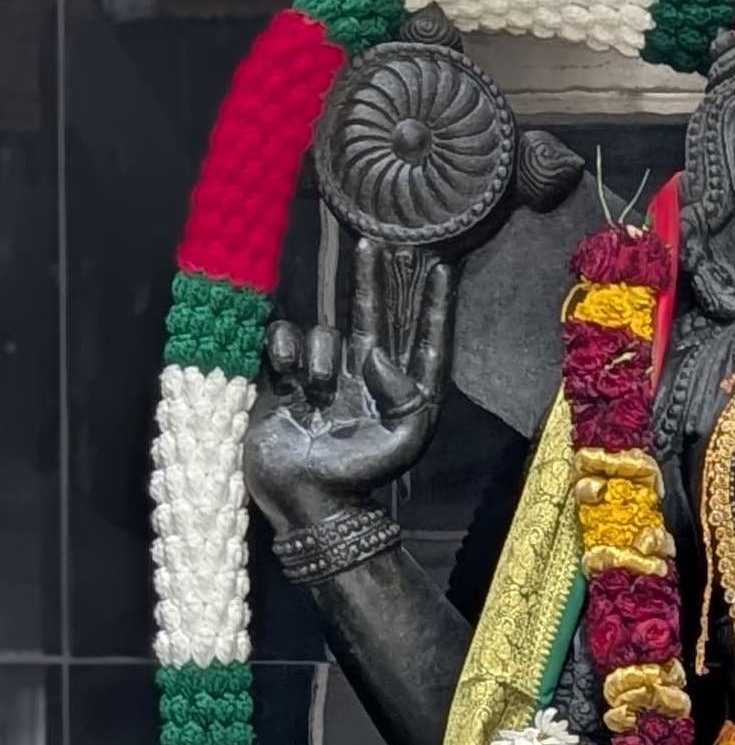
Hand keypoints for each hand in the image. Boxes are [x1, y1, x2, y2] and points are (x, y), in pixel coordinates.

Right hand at [245, 237, 454, 534]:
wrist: (308, 502)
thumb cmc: (363, 476)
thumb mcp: (404, 439)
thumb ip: (405, 392)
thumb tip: (374, 350)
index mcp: (399, 390)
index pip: (422, 337)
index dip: (433, 304)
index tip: (441, 267)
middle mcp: (362, 377)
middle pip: (373, 315)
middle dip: (375, 279)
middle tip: (375, 241)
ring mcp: (322, 376)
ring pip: (323, 332)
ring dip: (318, 352)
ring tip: (315, 390)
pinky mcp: (284, 380)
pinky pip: (284, 339)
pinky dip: (284, 348)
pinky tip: (286, 373)